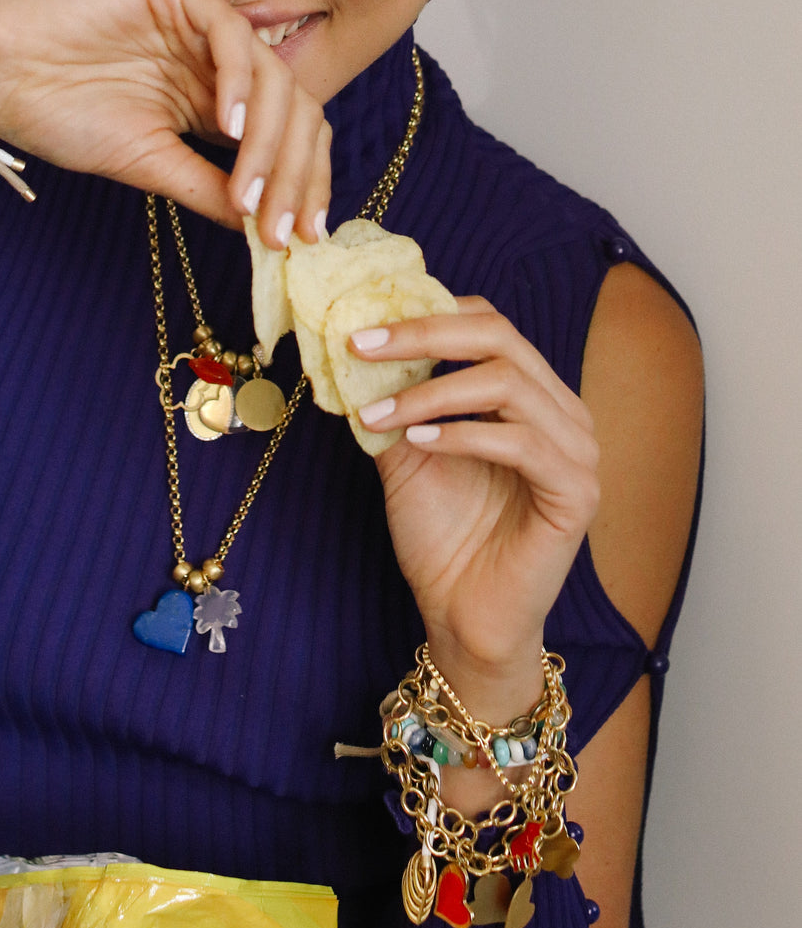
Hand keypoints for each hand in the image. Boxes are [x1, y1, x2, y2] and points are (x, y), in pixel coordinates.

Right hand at [0, 0, 330, 245]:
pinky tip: (230, 127)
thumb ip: (208, 188)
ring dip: (270, 142)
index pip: (286, 138)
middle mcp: (219, 64)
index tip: (299, 238)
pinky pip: (232, 36)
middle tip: (283, 224)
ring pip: (275, 78)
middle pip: (296, 110)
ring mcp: (203, 26)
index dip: (301, 185)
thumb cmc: (59, 115)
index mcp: (216, 101)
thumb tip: (266, 230)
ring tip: (250, 191)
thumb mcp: (149, 166)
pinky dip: (240, 83)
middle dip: (297, 173)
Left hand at [355, 298, 600, 714]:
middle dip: (422, 335)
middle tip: (361, 345)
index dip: (425, 313)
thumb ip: (392, 401)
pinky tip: (419, 441)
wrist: (462, 614)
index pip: (488, 324)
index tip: (361, 325)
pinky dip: (463, 434)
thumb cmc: (440, 535)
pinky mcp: (577, 493)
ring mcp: (576, 450)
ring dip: (431, 393)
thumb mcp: (404, 454)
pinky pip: (524, 444)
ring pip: (507, 384)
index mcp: (526, 394)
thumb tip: (349, 349)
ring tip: (376, 413)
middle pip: (499, 337)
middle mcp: (560, 411)